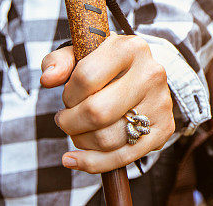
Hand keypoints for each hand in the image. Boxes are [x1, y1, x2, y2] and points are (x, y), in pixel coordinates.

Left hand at [40, 34, 175, 173]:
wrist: (142, 76)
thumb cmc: (105, 66)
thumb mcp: (81, 54)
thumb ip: (58, 61)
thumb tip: (48, 79)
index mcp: (130, 48)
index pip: (86, 78)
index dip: (68, 94)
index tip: (68, 96)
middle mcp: (151, 73)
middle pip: (97, 112)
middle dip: (70, 122)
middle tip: (65, 119)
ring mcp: (161, 102)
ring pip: (108, 139)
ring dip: (80, 141)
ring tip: (78, 131)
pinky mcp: (164, 128)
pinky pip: (122, 158)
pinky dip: (92, 163)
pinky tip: (75, 159)